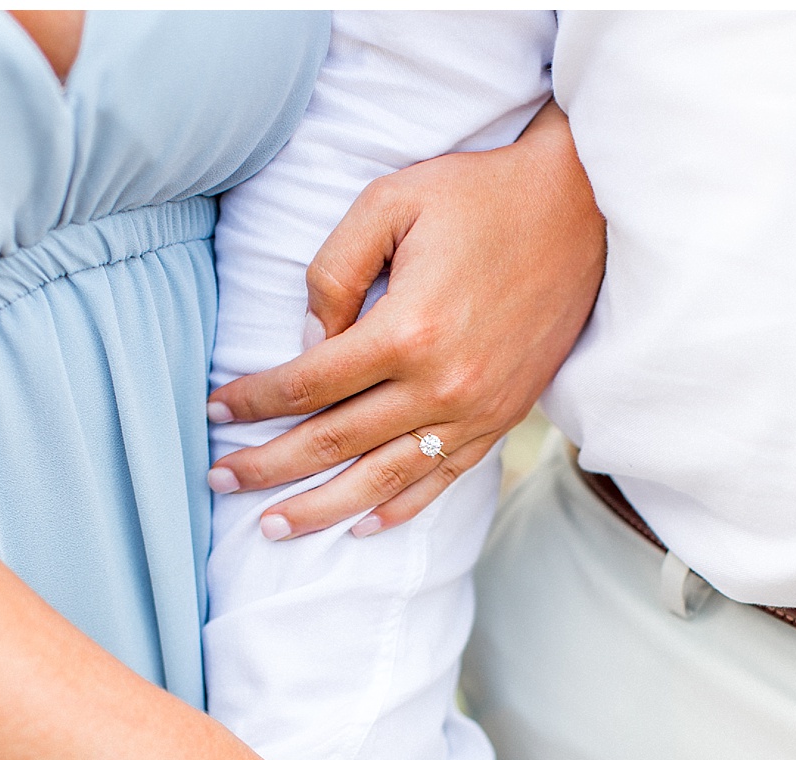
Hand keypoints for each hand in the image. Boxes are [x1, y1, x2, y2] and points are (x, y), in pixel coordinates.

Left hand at [204, 100, 604, 538]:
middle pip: (336, 441)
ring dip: (324, 507)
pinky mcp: (504, 418)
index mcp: (407, 330)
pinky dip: (402, 507)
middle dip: (270, 466)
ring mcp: (477, 410)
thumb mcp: (390, 202)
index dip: (253, 400)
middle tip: (220, 481)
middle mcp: (442, 385)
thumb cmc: (479, 196)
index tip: (214, 409)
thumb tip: (306, 338)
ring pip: (385, 476)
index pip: (308, 382)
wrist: (581, 212)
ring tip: (276, 527)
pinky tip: (363, 525)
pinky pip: (445, 477)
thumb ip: (335, 269)